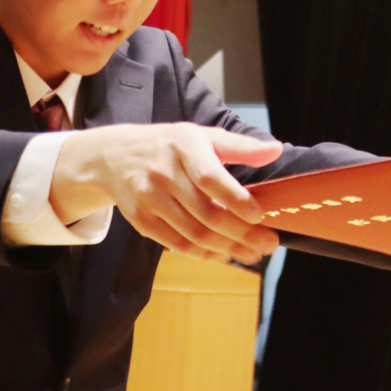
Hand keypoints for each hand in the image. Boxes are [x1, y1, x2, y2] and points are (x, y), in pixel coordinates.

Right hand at [53, 124, 283, 264]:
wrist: (115, 156)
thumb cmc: (171, 146)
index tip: (260, 215)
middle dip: (242, 233)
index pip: (211, 178)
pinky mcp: (141, 220)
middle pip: (206, 213)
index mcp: (184, 147)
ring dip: (227, 248)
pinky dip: (203, 253)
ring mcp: (150, 200)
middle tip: (269, 244)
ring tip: (253, 254)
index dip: (236, 199)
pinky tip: (224, 255)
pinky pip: (176, 244)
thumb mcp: (203, 136)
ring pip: (193, 233)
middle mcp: (164, 174)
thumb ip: (240, 146)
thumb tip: (275, 151)